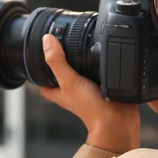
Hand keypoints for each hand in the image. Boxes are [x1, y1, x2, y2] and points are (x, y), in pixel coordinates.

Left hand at [38, 34, 140, 153]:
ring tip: (83, 41)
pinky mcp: (99, 83)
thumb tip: (47, 40)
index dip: (39, 59)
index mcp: (55, 89)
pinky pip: (95, 66)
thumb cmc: (91, 108)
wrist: (118, 120)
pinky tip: (99, 51)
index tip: (42, 44)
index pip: (40, 72)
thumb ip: (57, 62)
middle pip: (60, 65)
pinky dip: (96, 59)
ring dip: (81, 55)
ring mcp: (84, 85)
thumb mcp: (69, 82)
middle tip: (64, 37)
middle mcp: (68, 87)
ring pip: (78, 64)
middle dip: (62, 53)